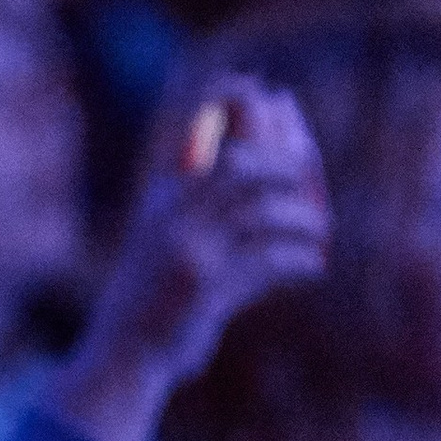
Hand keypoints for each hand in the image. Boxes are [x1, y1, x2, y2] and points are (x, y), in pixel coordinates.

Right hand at [46, 77, 329, 440]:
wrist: (123, 354)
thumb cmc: (150, 299)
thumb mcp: (162, 241)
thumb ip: (194, 205)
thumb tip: (248, 167)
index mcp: (157, 197)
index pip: (190, 130)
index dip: (226, 102)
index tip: (259, 87)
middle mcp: (169, 215)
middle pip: (240, 164)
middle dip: (285, 160)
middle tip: (309, 171)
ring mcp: (187, 248)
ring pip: (262, 209)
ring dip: (301, 217)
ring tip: (317, 230)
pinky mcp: (207, 286)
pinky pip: (268, 259)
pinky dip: (298, 258)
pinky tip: (311, 265)